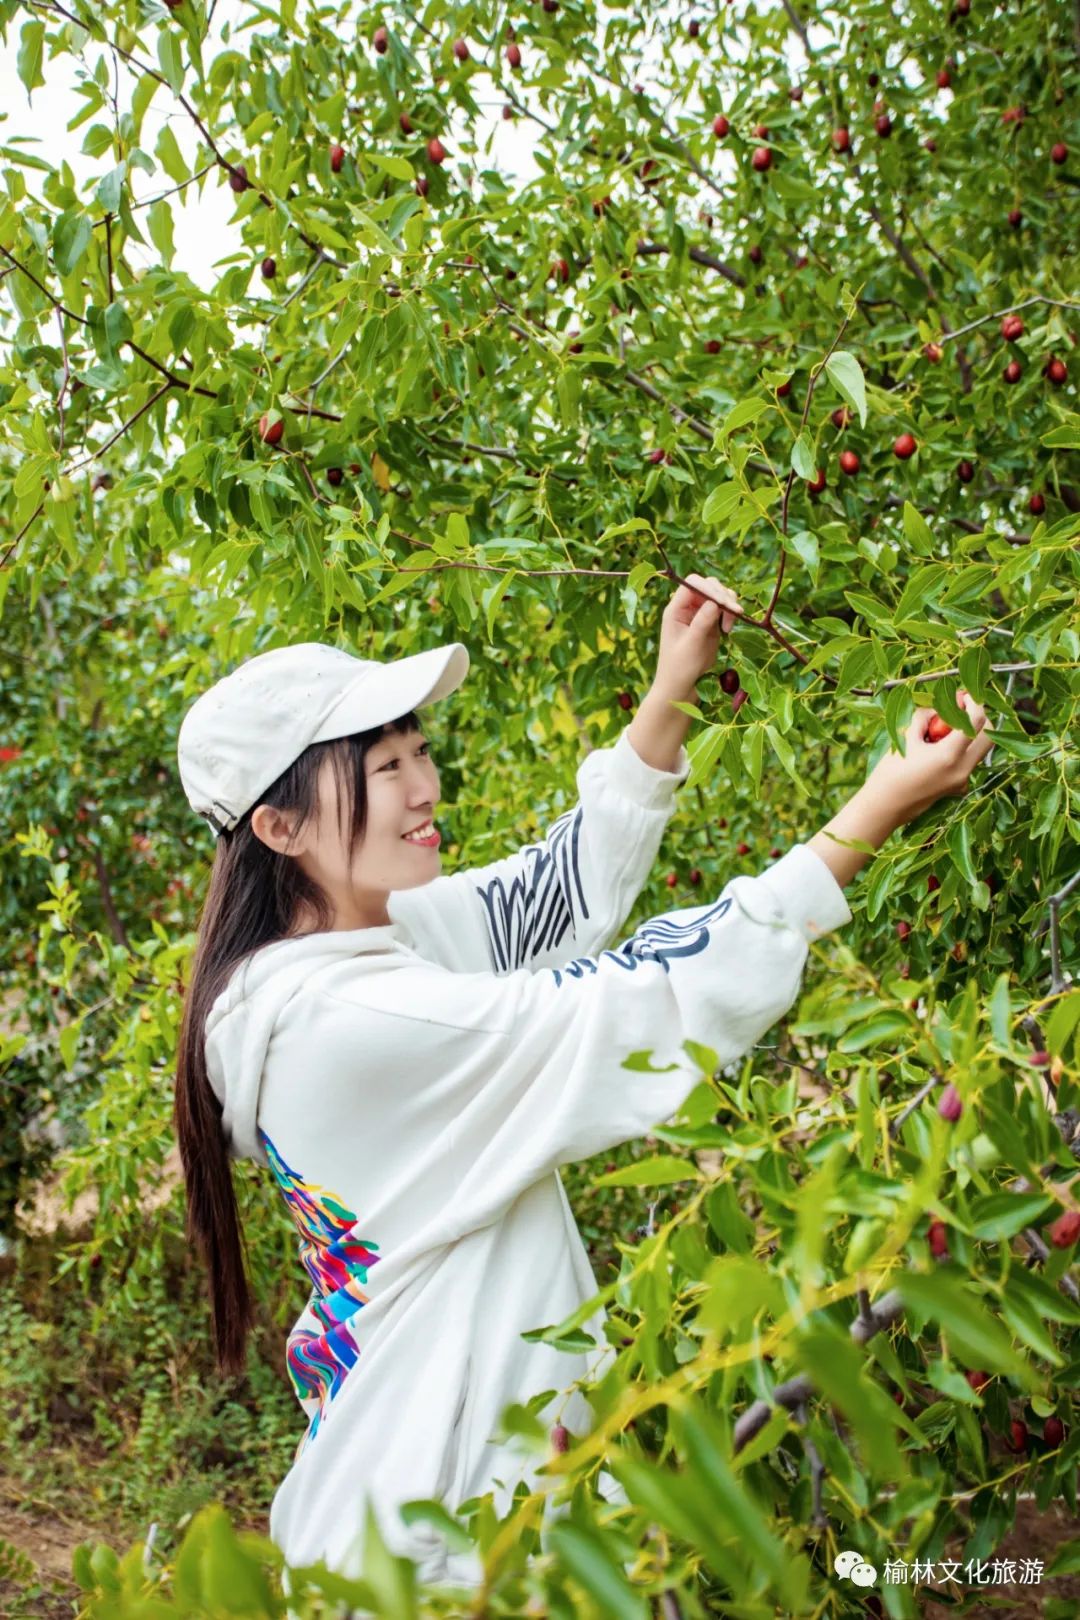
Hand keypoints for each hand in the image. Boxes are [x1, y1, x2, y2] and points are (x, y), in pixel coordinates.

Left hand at [652, 573, 740, 702]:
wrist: (681, 688)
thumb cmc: (680, 668)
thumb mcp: (691, 645)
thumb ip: (702, 622)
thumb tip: (715, 602)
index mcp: (675, 609)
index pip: (693, 584)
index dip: (710, 588)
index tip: (725, 603)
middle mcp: (686, 608)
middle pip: (708, 586)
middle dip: (723, 596)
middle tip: (734, 614)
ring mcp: (699, 615)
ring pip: (718, 596)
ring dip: (729, 605)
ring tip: (729, 627)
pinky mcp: (710, 624)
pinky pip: (723, 610)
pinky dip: (730, 615)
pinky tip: (728, 630)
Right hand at [865, 699, 993, 828]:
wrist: (885, 806)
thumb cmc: (891, 771)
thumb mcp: (906, 737)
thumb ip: (925, 717)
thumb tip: (938, 707)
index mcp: (949, 754)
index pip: (977, 721)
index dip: (973, 703)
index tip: (963, 695)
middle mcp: (962, 769)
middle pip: (989, 736)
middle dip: (979, 719)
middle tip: (959, 710)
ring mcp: (963, 780)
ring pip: (980, 749)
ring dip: (969, 734)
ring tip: (941, 733)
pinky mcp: (958, 787)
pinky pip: (968, 762)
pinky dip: (960, 750)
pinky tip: (937, 751)